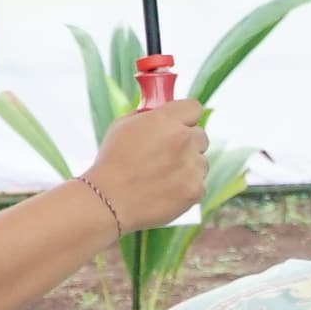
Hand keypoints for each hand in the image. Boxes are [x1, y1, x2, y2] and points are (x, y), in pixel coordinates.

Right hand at [83, 98, 211, 232]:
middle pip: (201, 136)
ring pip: (201, 161)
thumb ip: (150, 116)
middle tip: (166, 153)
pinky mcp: (195, 190)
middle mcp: (184, 140)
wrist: (108, 201)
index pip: (194, 108)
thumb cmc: (112, 163)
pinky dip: (187, 187)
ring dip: (188, 166)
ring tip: (162, 176)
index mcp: (166, 120)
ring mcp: (192, 166)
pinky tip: (166, 190)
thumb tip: (162, 113)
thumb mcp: (123, 126)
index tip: (179, 124)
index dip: (185, 117)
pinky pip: (199, 184)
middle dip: (188, 142)